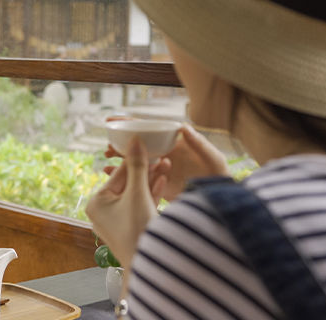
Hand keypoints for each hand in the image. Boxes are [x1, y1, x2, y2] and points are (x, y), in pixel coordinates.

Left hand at [86, 138, 160, 269]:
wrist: (151, 265)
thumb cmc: (138, 230)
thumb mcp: (137, 194)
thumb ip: (137, 166)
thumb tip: (134, 140)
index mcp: (96, 202)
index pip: (118, 174)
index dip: (136, 158)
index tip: (147, 145)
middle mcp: (102, 211)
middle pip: (127, 184)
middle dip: (146, 170)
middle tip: (161, 155)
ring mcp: (115, 220)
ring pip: (135, 194)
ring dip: (151, 180)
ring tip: (167, 164)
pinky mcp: (130, 227)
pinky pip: (139, 206)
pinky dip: (151, 195)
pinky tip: (164, 180)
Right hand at [104, 118, 228, 200]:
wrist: (219, 205)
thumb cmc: (220, 179)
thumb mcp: (213, 160)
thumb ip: (199, 144)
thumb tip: (183, 125)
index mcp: (174, 145)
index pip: (150, 131)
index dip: (131, 124)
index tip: (113, 120)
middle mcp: (164, 156)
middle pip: (138, 146)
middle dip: (120, 144)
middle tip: (107, 146)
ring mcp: (159, 172)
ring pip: (134, 162)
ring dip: (119, 160)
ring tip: (106, 160)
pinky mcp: (156, 187)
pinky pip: (136, 180)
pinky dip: (122, 177)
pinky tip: (111, 175)